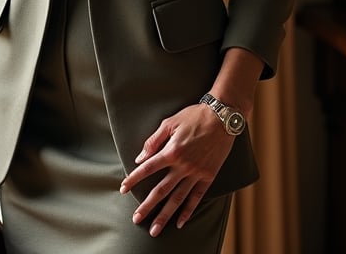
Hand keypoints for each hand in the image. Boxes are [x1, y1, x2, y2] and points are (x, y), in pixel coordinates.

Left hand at [118, 103, 237, 236]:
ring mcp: (196, 173)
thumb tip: (140, 158)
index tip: (123, 189)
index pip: (148, 168)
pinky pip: (196, 197)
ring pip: (178, 199)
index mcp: (171, 151)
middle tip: (136, 219)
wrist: (222, 117)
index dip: (134, 179)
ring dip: (165, 215)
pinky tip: (180, 222)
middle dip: (147, 206)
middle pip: (161, 190)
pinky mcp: (208, 176)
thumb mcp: (170, 122)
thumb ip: (154, 141)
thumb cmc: (193, 116)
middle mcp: (183, 165)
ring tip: (155, 229)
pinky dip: (188, 211)